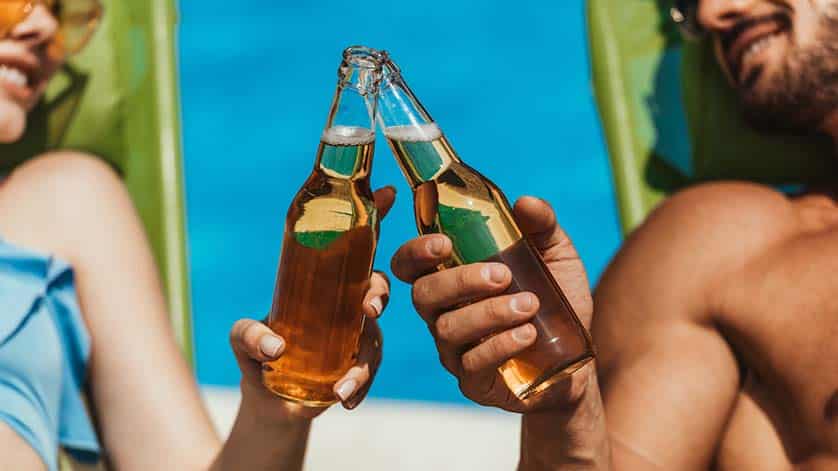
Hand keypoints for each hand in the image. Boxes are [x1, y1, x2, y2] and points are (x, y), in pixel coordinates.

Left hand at [230, 186, 395, 421]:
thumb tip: (275, 345)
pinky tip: (345, 400)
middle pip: (378, 287)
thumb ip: (248, 335)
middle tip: (370, 307)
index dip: (374, 215)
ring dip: (365, 361)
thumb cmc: (258, 352)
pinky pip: (367, 374)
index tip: (387, 192)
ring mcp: (355, 338)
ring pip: (375, 339)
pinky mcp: (356, 369)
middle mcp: (347, 304)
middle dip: (380, 293)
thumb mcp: (243, 338)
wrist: (268, 401)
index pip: (356, 243)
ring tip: (342, 386)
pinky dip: (359, 387)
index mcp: (326, 281)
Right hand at [391, 196, 593, 412]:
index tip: (444, 244)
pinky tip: (527, 334)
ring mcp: (455, 349)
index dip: (415, 253)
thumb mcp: (556, 256)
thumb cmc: (556, 302)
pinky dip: (499, 345)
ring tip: (529, 305)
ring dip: (488, 313)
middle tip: (503, 275)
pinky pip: (472, 363)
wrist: (576, 362)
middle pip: (423, 295)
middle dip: (459, 281)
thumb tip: (524, 203)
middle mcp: (444, 312)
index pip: (411, 265)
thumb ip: (542, 226)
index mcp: (453, 277)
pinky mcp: (474, 380)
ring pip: (447, 329)